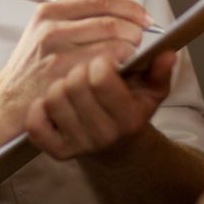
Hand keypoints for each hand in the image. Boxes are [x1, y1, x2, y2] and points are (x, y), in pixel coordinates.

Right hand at [0, 0, 152, 124]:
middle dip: (133, 31)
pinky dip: (118, 70)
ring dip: (129, 52)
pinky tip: (116, 73)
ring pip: (112, 46)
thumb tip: (121, 14)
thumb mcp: (45, 31)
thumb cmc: (31, 66)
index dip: (129, 7)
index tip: (144, 17)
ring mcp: (57, 54)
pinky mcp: (64, 78)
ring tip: (129, 58)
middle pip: (111, 22)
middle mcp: (52, 30)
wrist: (7, 99)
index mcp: (50, 12)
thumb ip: (77, 19)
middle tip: (138, 40)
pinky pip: (105, 70)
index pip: (101, 0)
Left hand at [24, 50, 176, 159]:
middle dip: (80, 68)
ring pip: (53, 98)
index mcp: (128, 118)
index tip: (104, 59)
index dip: (100, 61)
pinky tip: (51, 101)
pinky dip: (39, 108)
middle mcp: (103, 134)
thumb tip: (168, 53)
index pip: (102, 78)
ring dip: (60, 84)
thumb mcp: (151, 91)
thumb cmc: (131, 110)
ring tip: (72, 84)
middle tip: (87, 69)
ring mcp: (78, 144)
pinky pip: (36, 124)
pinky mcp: (57, 150)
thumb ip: (160, 71)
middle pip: (75, 85)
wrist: (117, 145)